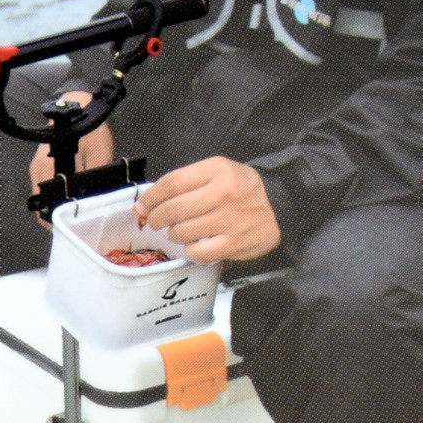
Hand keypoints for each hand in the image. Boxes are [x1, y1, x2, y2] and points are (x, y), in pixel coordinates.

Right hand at [29, 91, 113, 229]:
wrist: (80, 105)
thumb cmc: (89, 127)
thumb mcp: (100, 156)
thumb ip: (95, 181)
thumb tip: (90, 204)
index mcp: (47, 168)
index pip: (42, 205)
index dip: (52, 222)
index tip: (65, 230)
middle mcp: (38, 168)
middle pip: (41, 203)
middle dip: (55, 217)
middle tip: (74, 226)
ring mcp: (38, 165)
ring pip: (43, 195)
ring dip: (55, 206)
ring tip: (74, 214)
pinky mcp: (43, 162)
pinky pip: (46, 185)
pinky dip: (56, 195)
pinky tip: (71, 198)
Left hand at [135, 156, 281, 261]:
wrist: (280, 206)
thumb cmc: (239, 190)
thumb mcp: (216, 173)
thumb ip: (183, 184)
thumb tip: (145, 205)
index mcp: (216, 170)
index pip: (171, 184)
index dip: (150, 198)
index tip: (142, 207)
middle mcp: (224, 192)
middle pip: (173, 210)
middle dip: (156, 218)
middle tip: (155, 222)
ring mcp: (230, 219)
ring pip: (182, 232)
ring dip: (174, 234)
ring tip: (180, 231)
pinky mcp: (235, 243)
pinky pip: (197, 252)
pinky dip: (191, 251)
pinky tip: (196, 244)